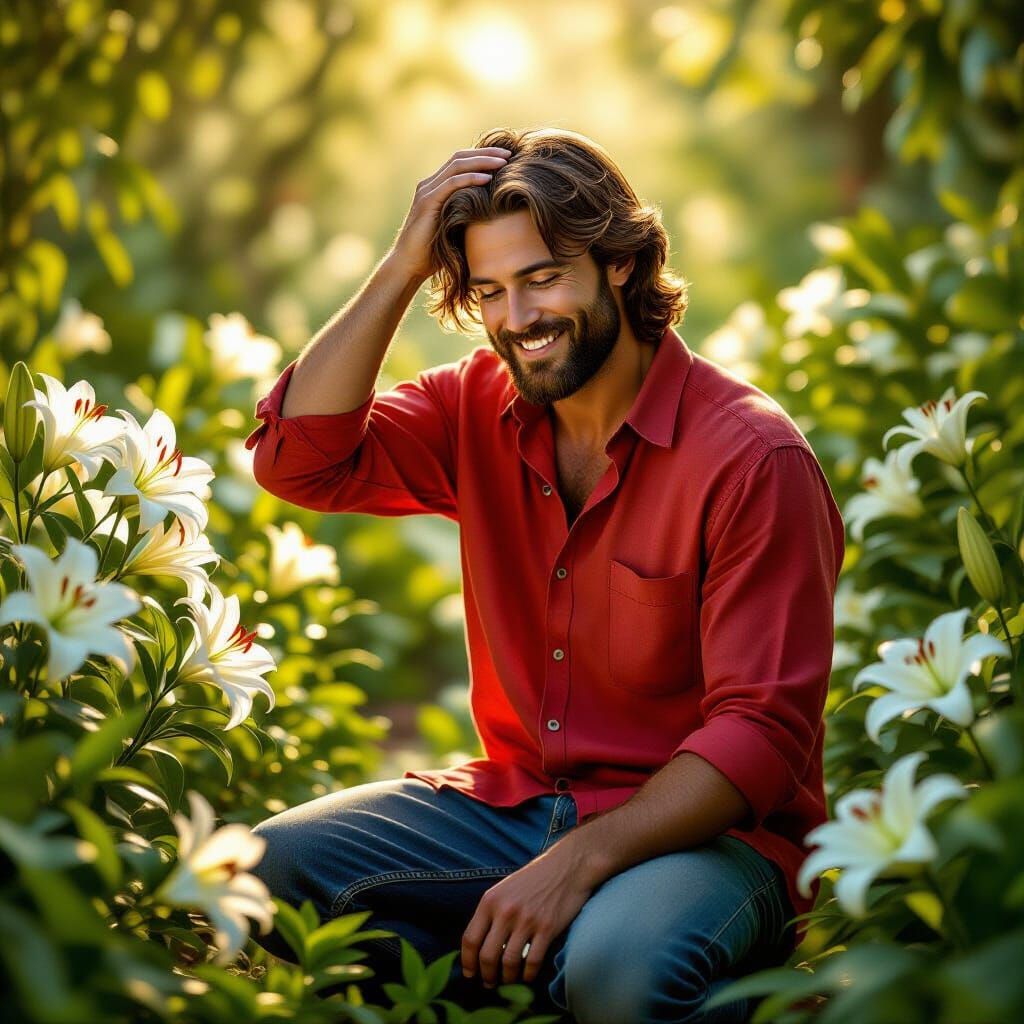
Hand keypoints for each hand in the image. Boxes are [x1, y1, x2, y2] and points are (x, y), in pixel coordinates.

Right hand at [388, 147, 511, 282]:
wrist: (409, 266)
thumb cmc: (434, 254)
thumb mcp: (456, 229)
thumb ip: (469, 216)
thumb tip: (497, 215)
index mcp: (436, 188)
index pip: (461, 162)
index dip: (483, 156)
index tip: (507, 158)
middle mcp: (429, 185)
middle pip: (460, 158)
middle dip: (486, 153)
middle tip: (509, 153)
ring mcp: (427, 192)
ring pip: (457, 166)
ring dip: (482, 161)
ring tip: (503, 162)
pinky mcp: (427, 202)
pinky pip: (451, 184)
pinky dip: (470, 179)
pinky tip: (488, 179)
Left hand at [461, 839, 596, 988]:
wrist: (566, 867)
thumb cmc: (534, 879)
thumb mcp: (504, 889)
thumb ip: (491, 913)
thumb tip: (478, 945)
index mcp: (490, 900)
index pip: (470, 939)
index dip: (467, 962)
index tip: (470, 974)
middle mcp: (506, 911)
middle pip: (487, 956)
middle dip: (486, 976)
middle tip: (489, 983)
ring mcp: (527, 920)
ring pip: (509, 963)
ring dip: (506, 978)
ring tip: (507, 981)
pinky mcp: (547, 928)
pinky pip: (532, 962)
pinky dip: (528, 975)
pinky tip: (527, 976)